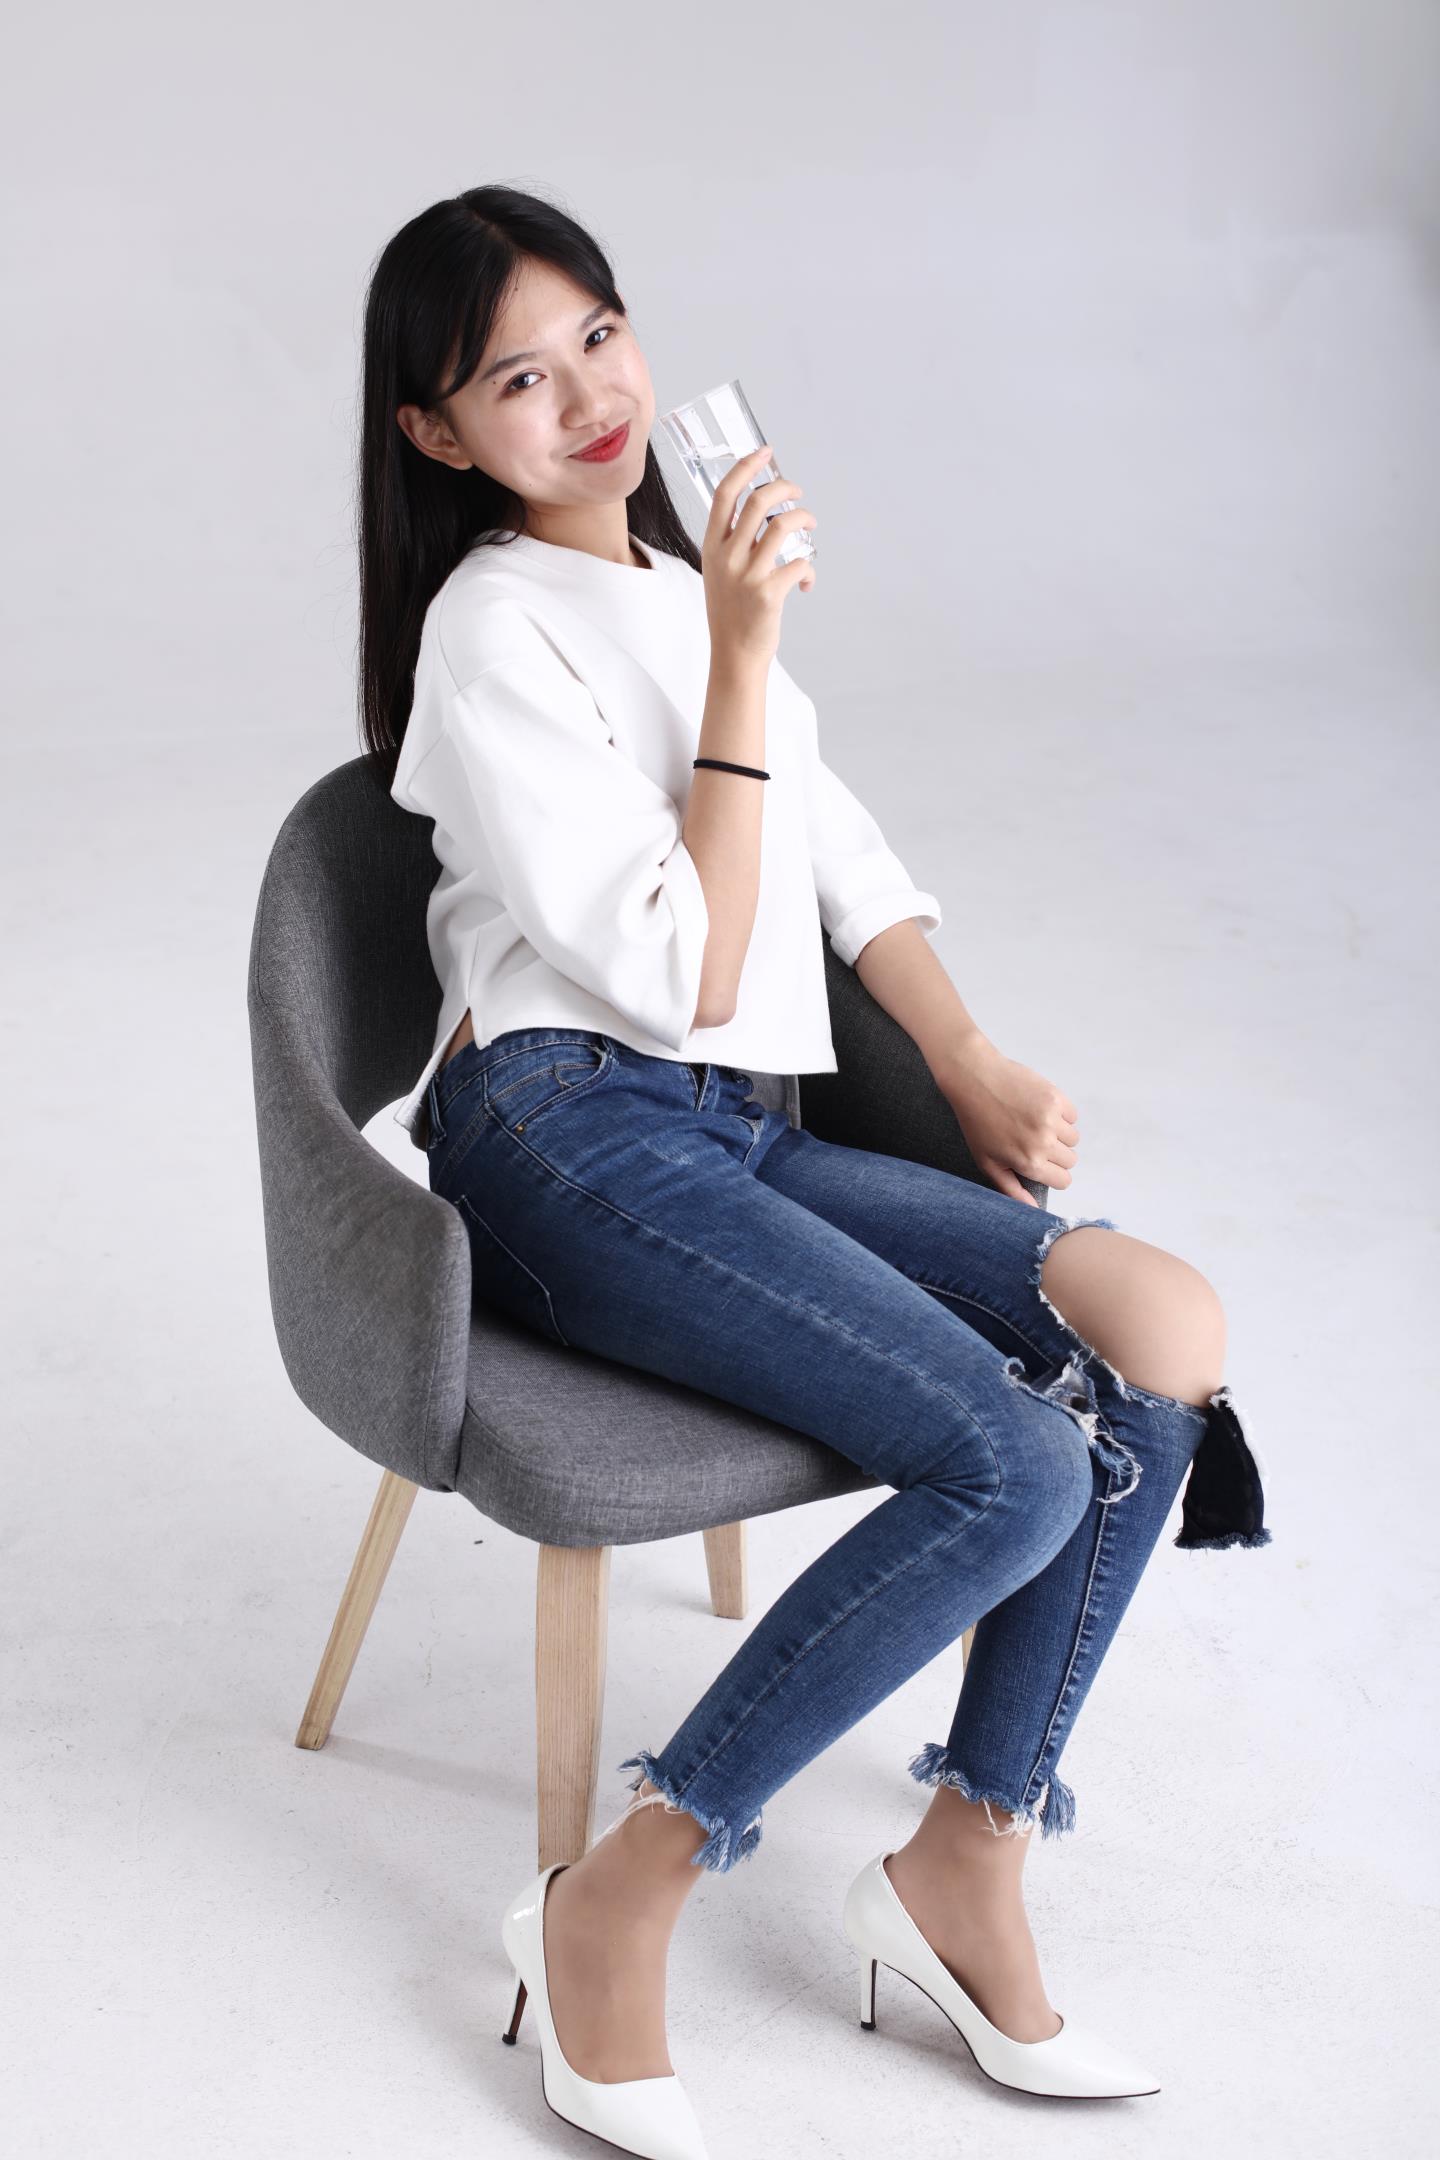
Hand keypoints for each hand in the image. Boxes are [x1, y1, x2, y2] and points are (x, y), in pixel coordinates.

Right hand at [701, 443, 818, 669]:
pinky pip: (800, 564)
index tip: (766, 452)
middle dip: (784, 488)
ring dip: (804, 519)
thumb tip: (767, 512)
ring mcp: (748, 575)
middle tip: (797, 492)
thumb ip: (734, 542)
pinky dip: (809, 569)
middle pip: (758, 502)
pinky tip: (806, 583)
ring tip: (810, 526)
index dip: (746, 466)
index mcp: (712, 547)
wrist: (734, 656)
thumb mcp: (720, 572)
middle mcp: (727, 557)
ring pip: (783, 527)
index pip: (725, 494)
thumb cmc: (731, 612)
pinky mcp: (769, 594)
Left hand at [935, 1037, 1079, 1205]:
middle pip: (1071, 1160)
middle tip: (1032, 1142)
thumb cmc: (977, 1123)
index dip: (1053, 1174)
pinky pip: (1072, 1115)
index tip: (1040, 1164)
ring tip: (1033, 1124)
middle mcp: (1043, 1142)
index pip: (1064, 1180)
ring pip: (1073, 1138)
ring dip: (1059, 1134)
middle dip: (1055, 1155)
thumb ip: (1012, 1189)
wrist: (974, 1079)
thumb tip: (1034, 1210)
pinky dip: (1061, 1114)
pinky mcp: (1055, 1097)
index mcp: (1028, 1162)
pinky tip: (1038, 1109)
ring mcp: (1051, 1118)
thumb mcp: (987, 1162)